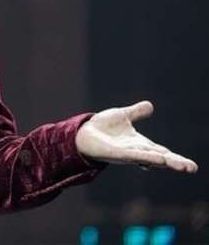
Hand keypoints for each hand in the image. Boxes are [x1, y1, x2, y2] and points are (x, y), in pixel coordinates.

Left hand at [75, 100, 197, 172]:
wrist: (82, 132)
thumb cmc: (102, 128)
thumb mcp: (122, 116)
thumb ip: (136, 113)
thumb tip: (150, 106)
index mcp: (140, 144)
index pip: (163, 152)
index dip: (176, 158)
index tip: (192, 167)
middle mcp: (136, 151)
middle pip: (160, 158)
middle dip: (175, 163)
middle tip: (191, 168)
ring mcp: (126, 154)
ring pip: (148, 159)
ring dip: (163, 162)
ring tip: (180, 166)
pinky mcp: (115, 153)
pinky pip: (132, 156)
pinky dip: (144, 158)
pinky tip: (156, 160)